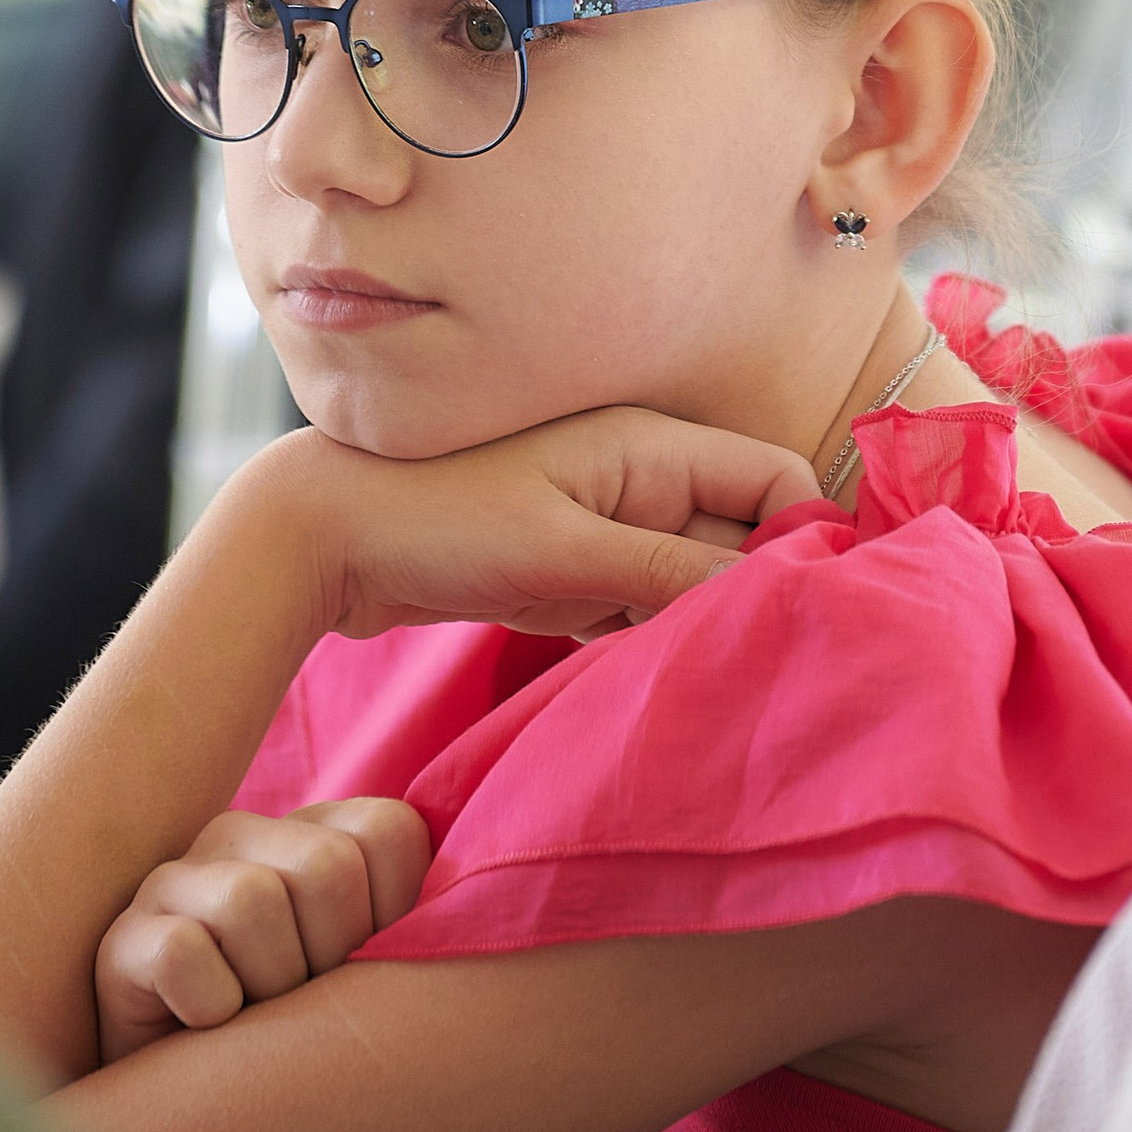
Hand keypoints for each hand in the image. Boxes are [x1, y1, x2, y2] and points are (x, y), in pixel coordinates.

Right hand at [95, 796, 433, 1062]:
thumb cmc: (306, 1048)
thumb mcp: (373, 982)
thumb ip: (421, 935)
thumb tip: (484, 915)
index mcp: (315, 833)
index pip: (389, 831)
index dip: (394, 917)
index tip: (364, 970)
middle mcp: (241, 836)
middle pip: (327, 866)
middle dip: (330, 959)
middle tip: (305, 1005)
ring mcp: (174, 880)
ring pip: (251, 902)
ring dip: (269, 988)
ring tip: (257, 1021)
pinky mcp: (123, 940)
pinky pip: (187, 955)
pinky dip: (211, 1009)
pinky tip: (204, 1029)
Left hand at [227, 406, 822, 648]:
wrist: (322, 537)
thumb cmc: (441, 523)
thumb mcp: (567, 553)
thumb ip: (672, 574)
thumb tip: (774, 596)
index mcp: (653, 448)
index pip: (774, 482)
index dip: (804, 541)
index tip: (809, 614)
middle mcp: (642, 481)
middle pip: (741, 539)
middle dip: (753, 598)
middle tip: (761, 670)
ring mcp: (608, 528)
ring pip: (695, 582)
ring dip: (699, 629)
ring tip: (701, 683)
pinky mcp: (576, 573)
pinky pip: (645, 610)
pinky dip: (650, 644)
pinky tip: (642, 682)